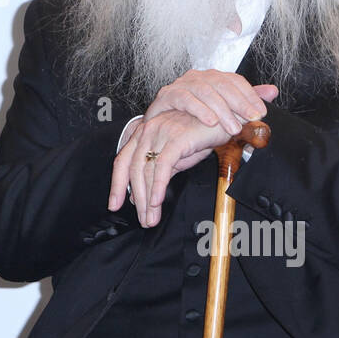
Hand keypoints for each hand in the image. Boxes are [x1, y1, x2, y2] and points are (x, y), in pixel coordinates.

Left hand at [109, 109, 228, 227]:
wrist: (224, 117)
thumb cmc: (202, 133)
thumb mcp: (178, 154)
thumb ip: (161, 169)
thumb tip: (147, 191)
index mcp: (144, 133)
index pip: (123, 161)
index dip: (117, 184)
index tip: (114, 205)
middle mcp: (148, 131)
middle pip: (132, 169)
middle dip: (136, 198)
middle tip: (143, 220)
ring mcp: (161, 133)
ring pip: (147, 170)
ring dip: (147, 199)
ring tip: (151, 218)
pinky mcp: (176, 138)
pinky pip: (162, 166)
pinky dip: (158, 186)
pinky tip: (157, 201)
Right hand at [146, 70, 276, 134]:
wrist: (161, 130)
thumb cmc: (193, 121)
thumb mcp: (224, 112)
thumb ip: (246, 100)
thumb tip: (273, 91)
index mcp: (212, 78)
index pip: (235, 80)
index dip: (250, 95)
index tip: (261, 113)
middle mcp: (197, 77)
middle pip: (221, 83)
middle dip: (239, 103)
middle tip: (251, 119)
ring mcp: (180, 84)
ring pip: (204, 90)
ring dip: (221, 109)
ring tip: (233, 128)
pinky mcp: (166, 95)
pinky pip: (184, 98)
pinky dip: (198, 109)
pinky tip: (210, 121)